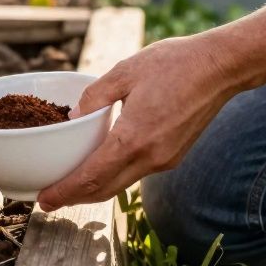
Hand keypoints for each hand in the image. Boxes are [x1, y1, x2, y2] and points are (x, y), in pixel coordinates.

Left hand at [36, 34, 240, 211]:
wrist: (221, 67)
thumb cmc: (174, 64)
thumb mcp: (124, 72)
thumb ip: (94, 96)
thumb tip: (73, 118)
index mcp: (134, 139)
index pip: (92, 177)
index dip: (65, 192)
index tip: (44, 201)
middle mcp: (150, 157)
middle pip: (105, 189)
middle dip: (74, 198)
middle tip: (48, 200)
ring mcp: (165, 160)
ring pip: (121, 183)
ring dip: (94, 188)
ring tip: (69, 187)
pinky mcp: (173, 156)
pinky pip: (136, 173)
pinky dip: (114, 176)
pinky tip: (100, 167)